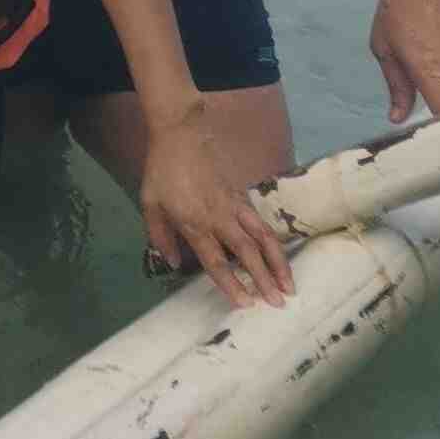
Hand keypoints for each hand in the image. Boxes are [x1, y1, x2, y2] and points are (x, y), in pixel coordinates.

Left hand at [137, 104, 295, 308]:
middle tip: (279, 302)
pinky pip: (261, 222)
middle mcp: (219, 217)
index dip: (231, 283)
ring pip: (263, 236)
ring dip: (278, 262)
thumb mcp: (149, 205)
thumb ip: (160, 237)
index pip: (216, 260)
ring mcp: (234, 205)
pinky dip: (273, 242)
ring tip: (289, 284)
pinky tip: (279, 257)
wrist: (181, 134)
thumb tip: (173, 264)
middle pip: (247, 252)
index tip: (246, 304)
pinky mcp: (242, 195)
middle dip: (264, 278)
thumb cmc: (162, 171)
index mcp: (194, 223)